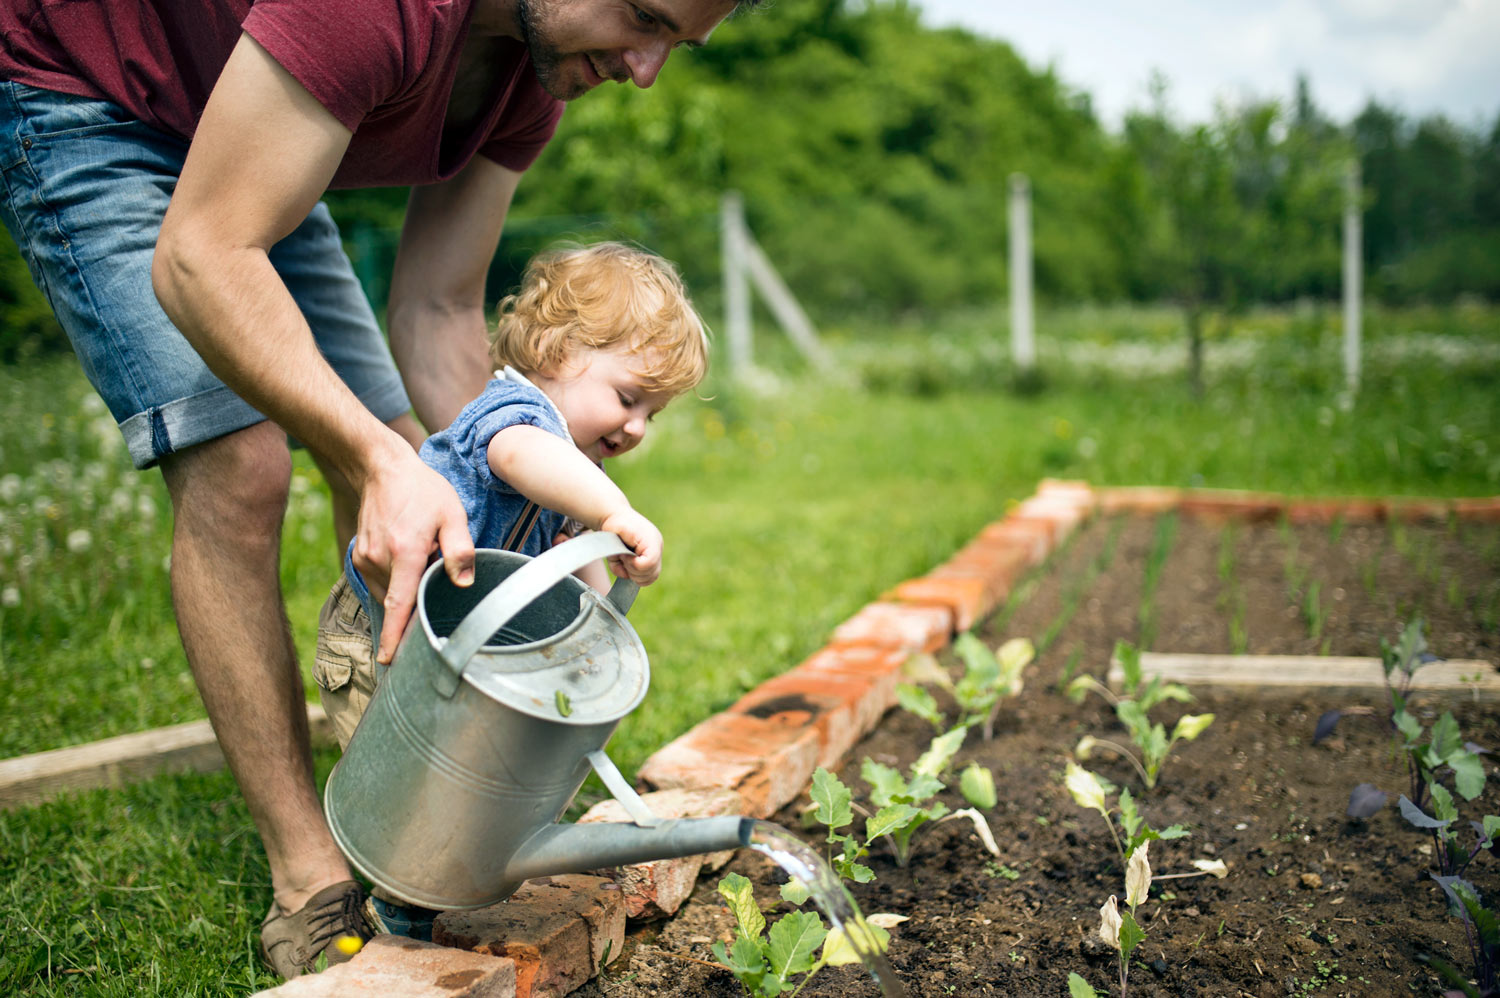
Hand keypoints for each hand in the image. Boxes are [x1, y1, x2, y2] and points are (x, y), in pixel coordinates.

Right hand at [352, 450, 474, 661]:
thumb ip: (460, 550)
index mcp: (404, 552)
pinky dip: (395, 579)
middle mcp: (379, 559)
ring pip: (389, 590)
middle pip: (399, 599)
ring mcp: (365, 558)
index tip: (388, 660)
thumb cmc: (423, 491)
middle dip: (415, 602)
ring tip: (421, 557)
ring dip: (406, 587)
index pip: (398, 604)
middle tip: (432, 583)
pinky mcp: (359, 556)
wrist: (382, 469)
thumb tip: (464, 584)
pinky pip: (379, 581)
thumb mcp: (453, 514)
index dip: (394, 635)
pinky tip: (408, 559)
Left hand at [598, 509, 663, 585]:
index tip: (623, 555)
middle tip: (622, 558)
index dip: (633, 564)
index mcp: (652, 540)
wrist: (617, 517)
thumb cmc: (616, 523)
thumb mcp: (616, 531)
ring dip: (633, 574)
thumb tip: (626, 567)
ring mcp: (656, 555)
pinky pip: (646, 578)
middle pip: (651, 574)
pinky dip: (634, 575)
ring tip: (624, 561)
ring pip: (650, 578)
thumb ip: (619, 550)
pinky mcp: (651, 561)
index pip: (649, 563)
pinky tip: (626, 564)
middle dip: (632, 570)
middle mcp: (658, 548)